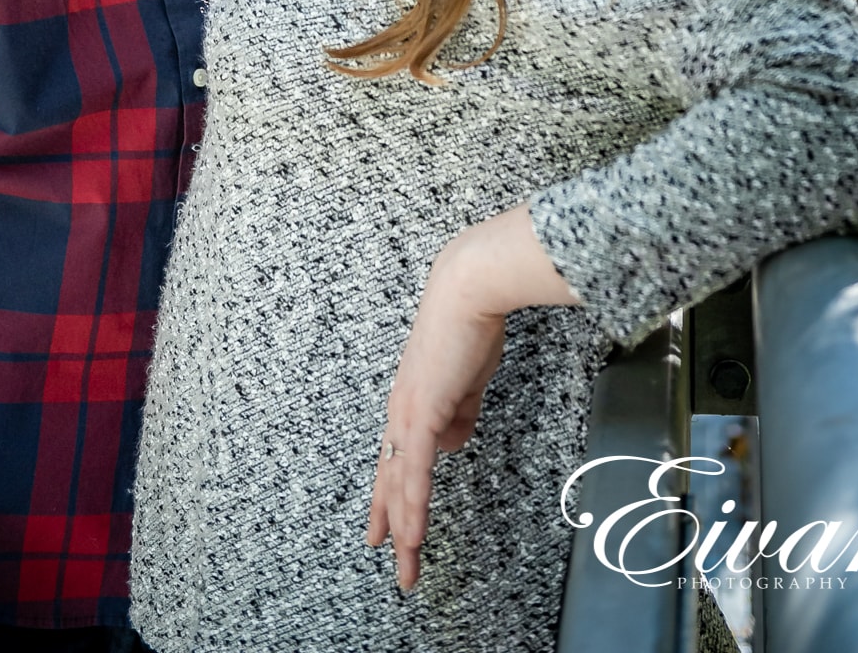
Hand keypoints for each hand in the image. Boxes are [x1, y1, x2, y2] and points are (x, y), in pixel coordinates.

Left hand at [366, 206, 580, 593]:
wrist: (467, 292)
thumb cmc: (470, 326)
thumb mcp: (466, 380)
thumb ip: (459, 412)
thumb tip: (453, 442)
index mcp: (410, 402)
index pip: (396, 461)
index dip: (392, 498)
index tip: (388, 530)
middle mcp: (401, 411)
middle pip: (392, 480)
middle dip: (394, 526)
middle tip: (398, 565)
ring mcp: (407, 412)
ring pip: (400, 483)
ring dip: (405, 528)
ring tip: (408, 566)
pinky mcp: (421, 411)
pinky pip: (415, 469)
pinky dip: (413, 504)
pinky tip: (412, 531)